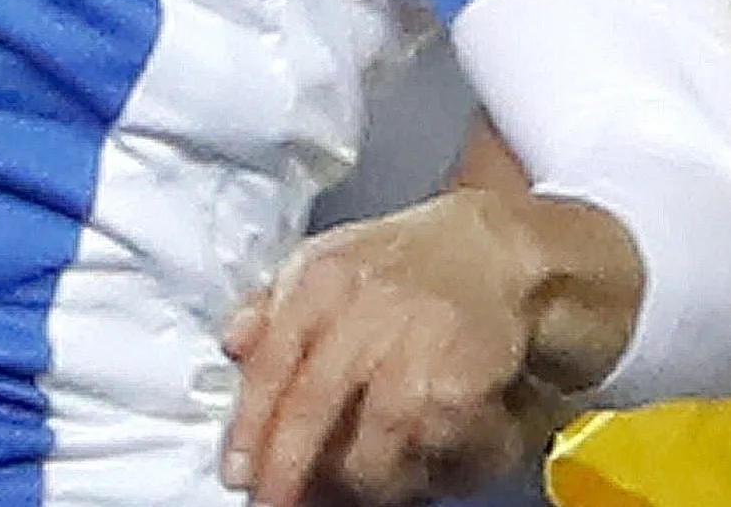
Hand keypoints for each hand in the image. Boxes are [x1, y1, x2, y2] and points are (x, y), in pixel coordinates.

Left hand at [221, 191, 620, 505]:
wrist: (498, 249)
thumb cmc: (407, 265)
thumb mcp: (330, 263)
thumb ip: (273, 306)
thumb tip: (232, 345)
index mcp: (323, 278)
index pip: (273, 360)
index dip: (250, 426)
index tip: (238, 470)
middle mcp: (369, 309)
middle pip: (313, 408)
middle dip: (289, 469)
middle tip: (278, 502)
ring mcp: (419, 349)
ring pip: (370, 449)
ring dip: (359, 482)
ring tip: (361, 483)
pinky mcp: (462, 388)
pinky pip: (426, 457)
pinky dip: (420, 473)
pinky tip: (418, 463)